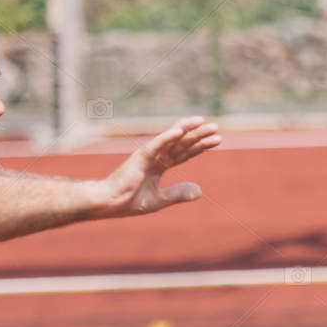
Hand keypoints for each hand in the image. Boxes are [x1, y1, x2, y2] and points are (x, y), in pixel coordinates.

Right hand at [102, 117, 221, 215]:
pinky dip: (167, 137)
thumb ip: (178, 194)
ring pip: (171, 140)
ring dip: (187, 131)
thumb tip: (200, 190)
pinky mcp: (139, 157)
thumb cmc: (129, 201)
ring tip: (204, 122)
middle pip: (182, 143)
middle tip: (216, 128)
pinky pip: (156, 145)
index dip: (201, 146)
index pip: (185, 153)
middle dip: (199, 136)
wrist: (109, 204)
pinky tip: (180, 131)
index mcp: (160, 165)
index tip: (218, 140)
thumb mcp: (159, 200)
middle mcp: (156, 156)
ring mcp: (148, 155)